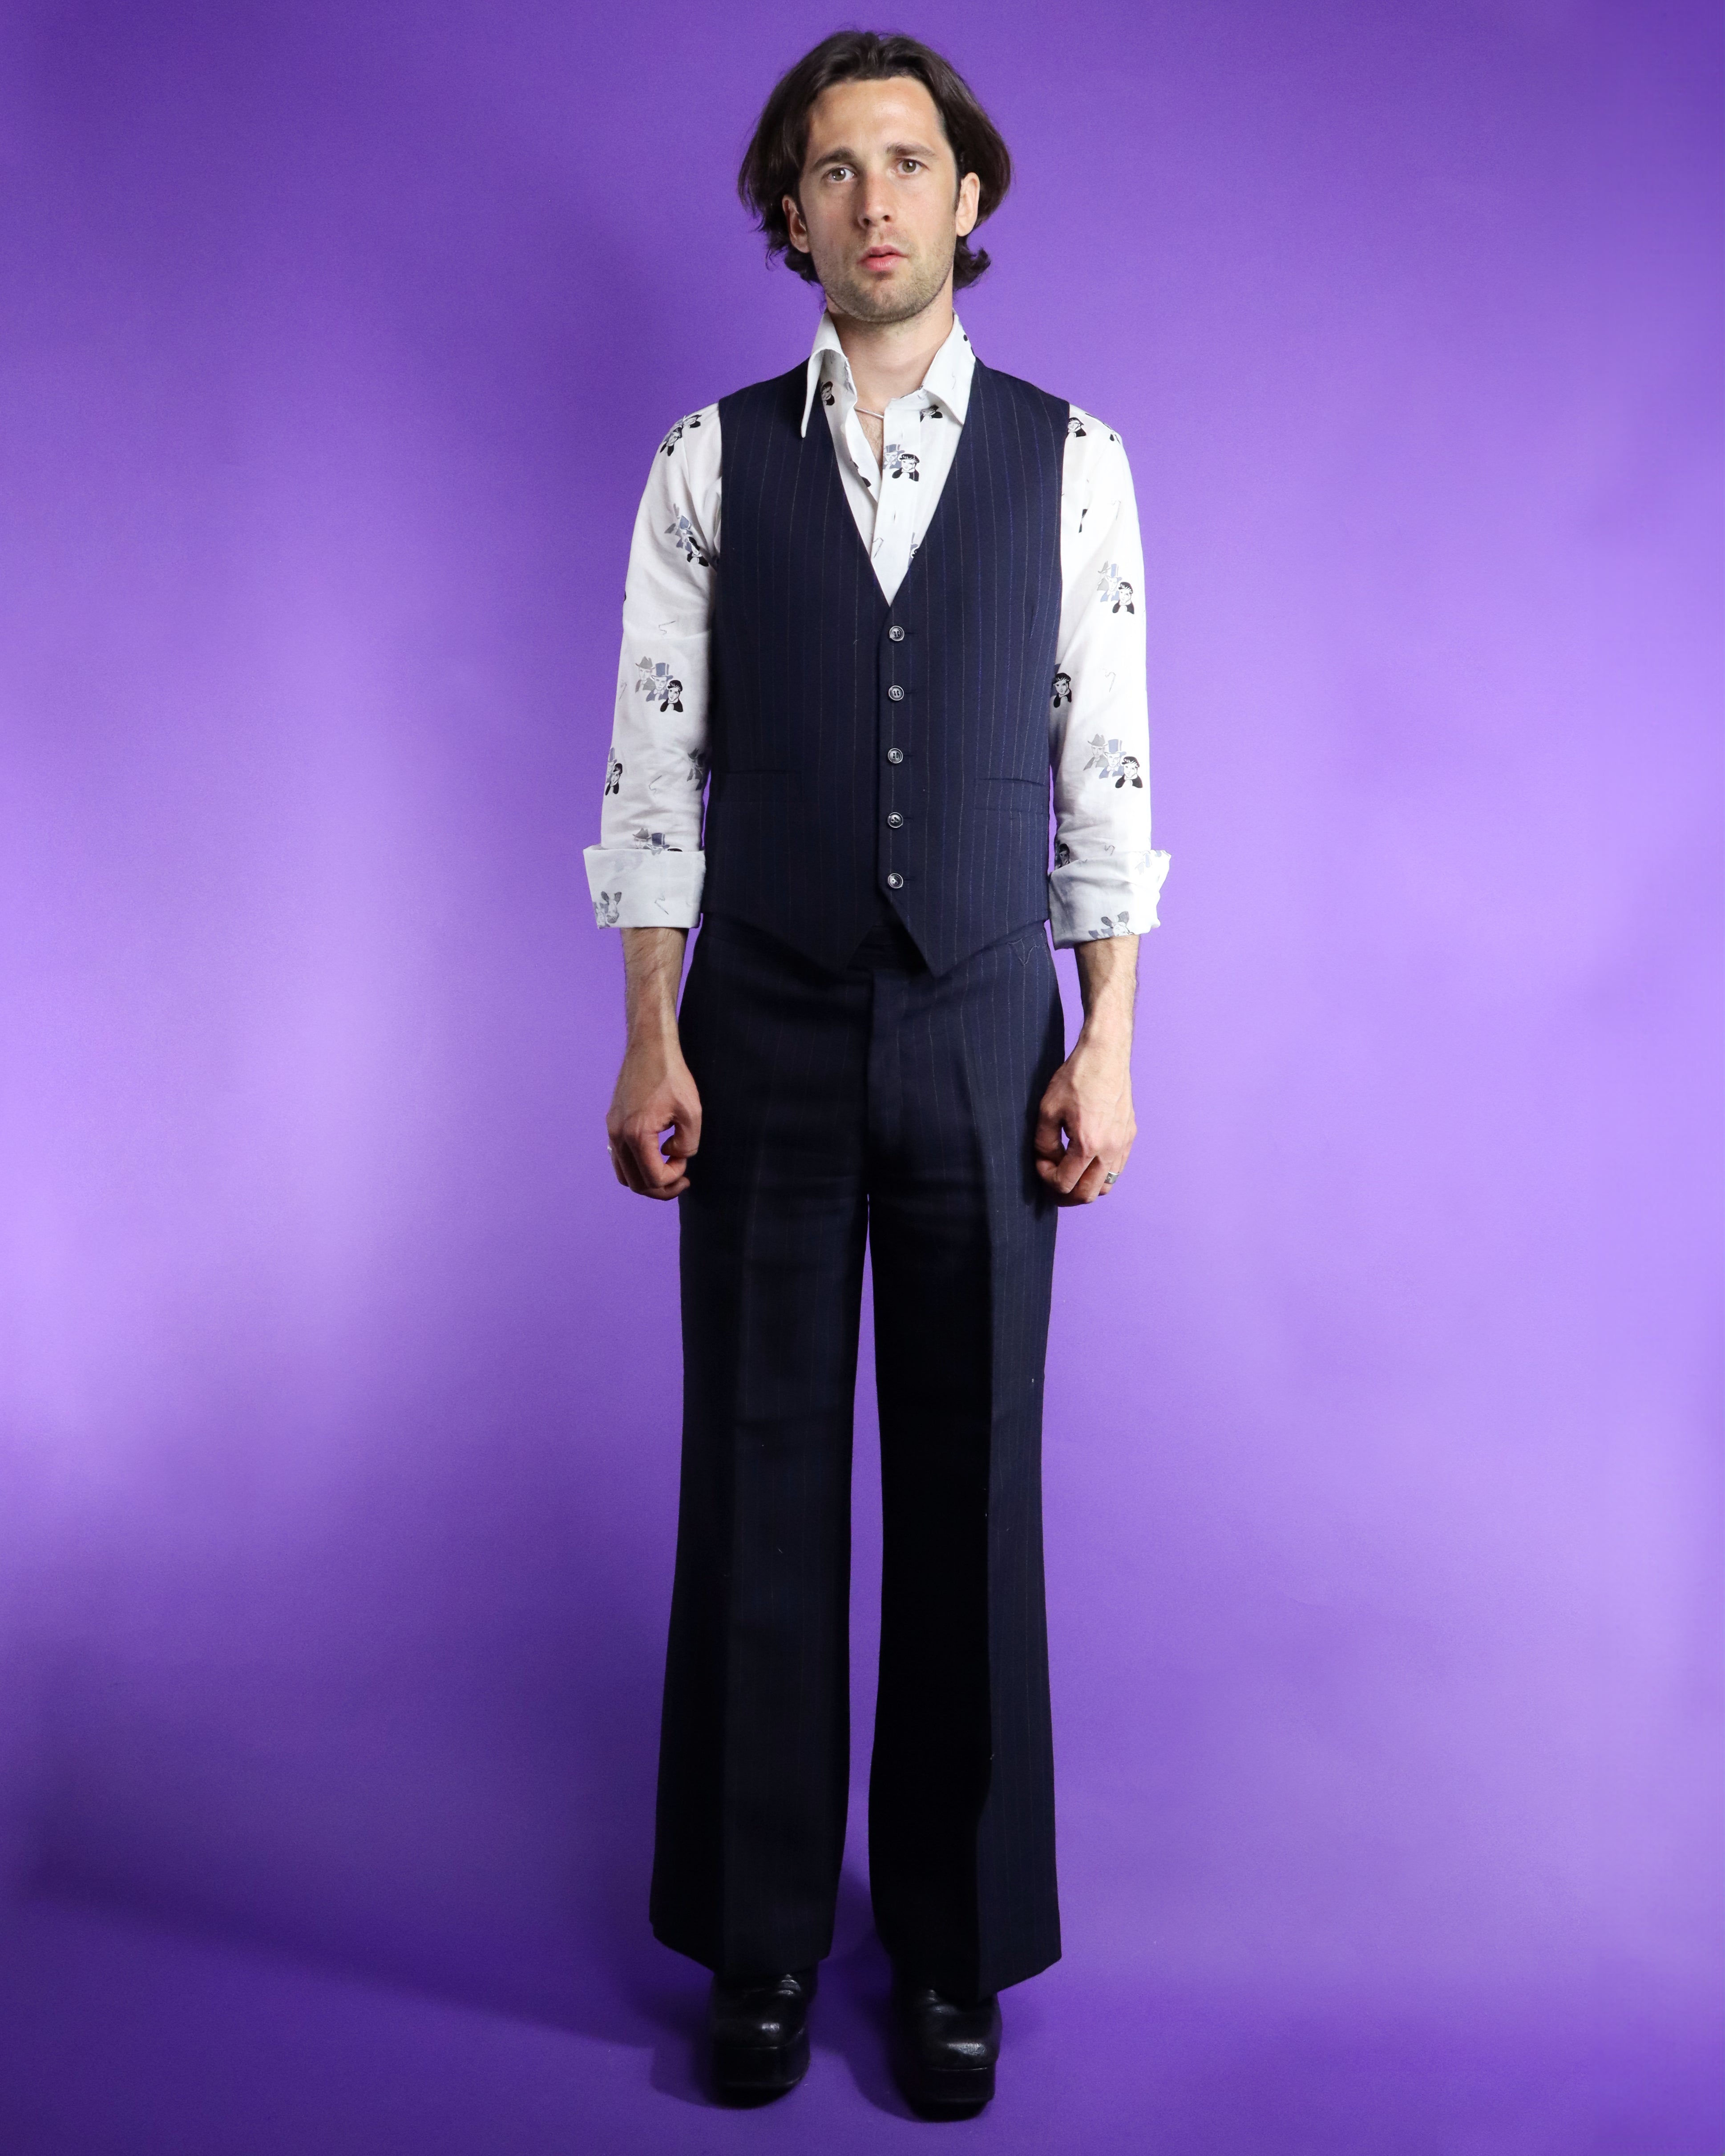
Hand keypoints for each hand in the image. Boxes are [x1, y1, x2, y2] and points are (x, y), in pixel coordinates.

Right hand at [606, 1034, 701, 1198]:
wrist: (650, 1048)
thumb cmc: (672, 1076)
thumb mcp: (692, 1113)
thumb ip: (687, 1144)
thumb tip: (672, 1156)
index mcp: (637, 1134)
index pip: (653, 1178)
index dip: (673, 1178)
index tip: (685, 1162)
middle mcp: (618, 1136)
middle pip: (635, 1183)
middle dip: (660, 1188)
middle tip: (681, 1181)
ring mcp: (612, 1130)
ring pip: (623, 1174)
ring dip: (646, 1180)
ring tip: (667, 1173)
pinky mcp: (612, 1123)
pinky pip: (618, 1157)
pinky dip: (635, 1166)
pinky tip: (653, 1156)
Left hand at [1034, 1031, 1134, 1204]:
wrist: (1105, 1055)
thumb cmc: (1076, 1078)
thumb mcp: (1048, 1110)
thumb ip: (1044, 1142)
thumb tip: (1047, 1161)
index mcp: (1088, 1144)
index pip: (1065, 1183)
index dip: (1047, 1179)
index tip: (1041, 1162)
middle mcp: (1110, 1149)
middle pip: (1088, 1195)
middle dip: (1066, 1195)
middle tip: (1052, 1183)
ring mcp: (1123, 1144)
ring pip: (1106, 1186)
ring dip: (1085, 1187)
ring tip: (1069, 1174)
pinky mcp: (1129, 1136)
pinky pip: (1117, 1169)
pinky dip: (1100, 1173)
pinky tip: (1085, 1160)